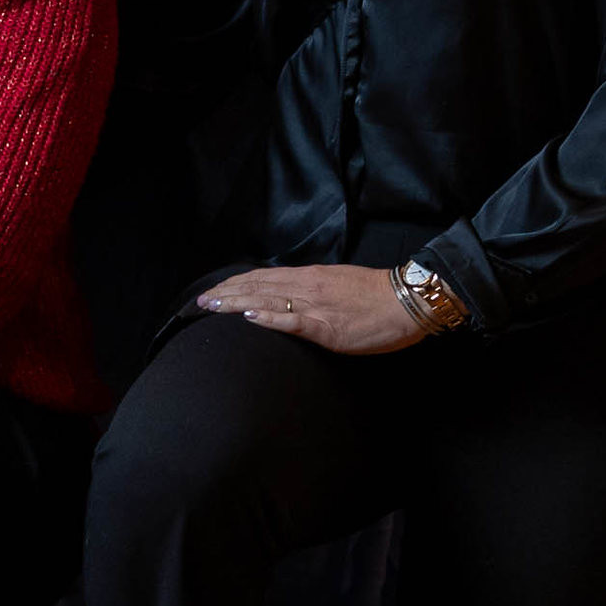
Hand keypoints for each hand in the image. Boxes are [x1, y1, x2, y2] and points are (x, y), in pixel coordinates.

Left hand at [194, 263, 422, 355]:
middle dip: (226, 294)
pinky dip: (270, 318)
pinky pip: (293, 321)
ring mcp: (314, 306)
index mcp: (308, 278)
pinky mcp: (326, 327)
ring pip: (267, 299)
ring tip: (211, 307)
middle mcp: (305, 287)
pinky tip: (250, 317)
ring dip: (236, 303)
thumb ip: (310, 289)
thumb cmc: (375, 296)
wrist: (405, 301)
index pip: (262, 278)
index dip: (235, 285)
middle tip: (200, 302)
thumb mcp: (336, 285)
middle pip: (256, 287)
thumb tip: (287, 296)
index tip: (214, 292)